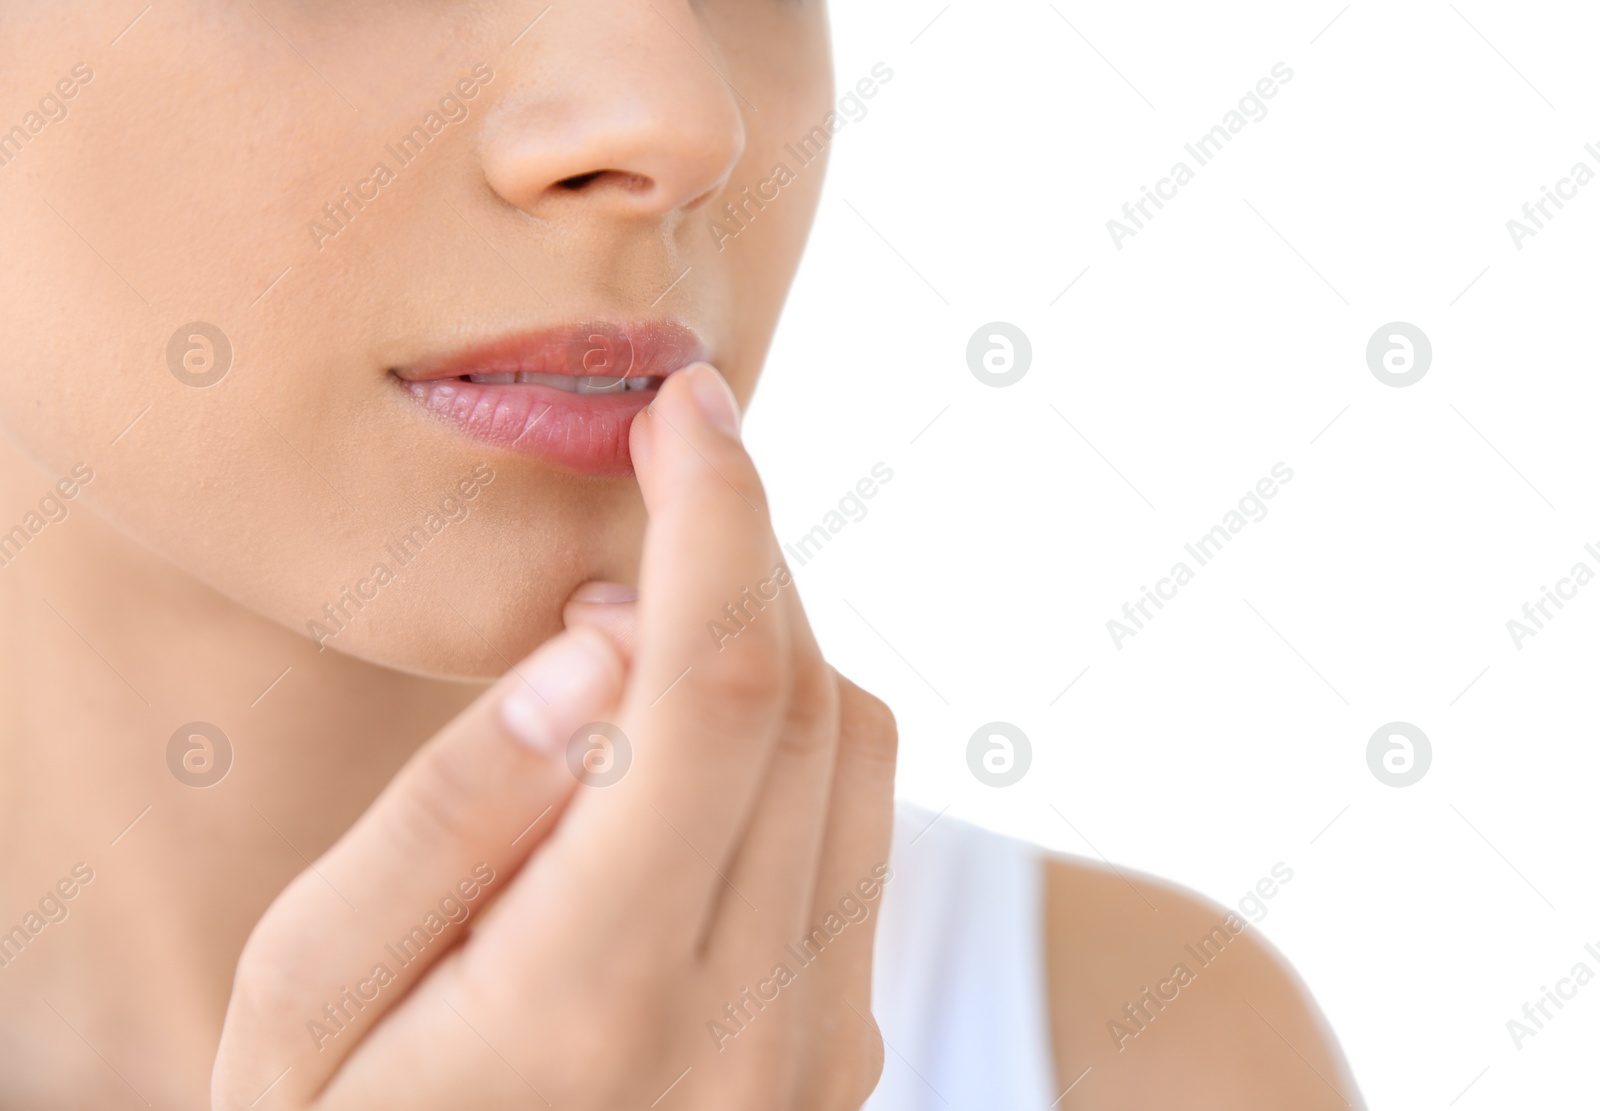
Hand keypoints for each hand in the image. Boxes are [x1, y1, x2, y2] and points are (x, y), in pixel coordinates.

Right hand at [212, 364, 898, 1109]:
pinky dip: (799, 738)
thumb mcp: (311, 999)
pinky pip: (859, 835)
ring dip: (775, 637)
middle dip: (744, 550)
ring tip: (655, 615)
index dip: (717, 513)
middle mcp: (748, 1018)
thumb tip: (602, 646)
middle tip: (660, 483)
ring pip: (856, 754)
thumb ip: (451, 817)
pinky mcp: (838, 1051)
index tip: (688, 409)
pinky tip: (695, 741)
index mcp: (595, 991)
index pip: (715, 683)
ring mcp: (815, 1045)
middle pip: (806, 697)